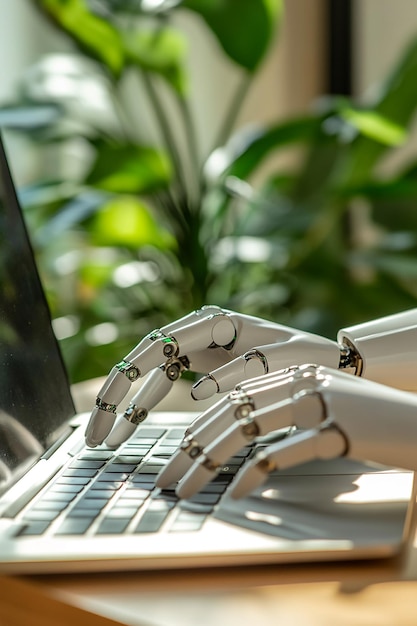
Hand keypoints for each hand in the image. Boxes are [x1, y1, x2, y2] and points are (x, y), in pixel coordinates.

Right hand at [85, 306, 339, 446]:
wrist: (327, 358)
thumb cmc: (307, 356)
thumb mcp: (279, 361)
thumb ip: (240, 371)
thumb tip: (196, 393)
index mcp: (214, 321)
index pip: (154, 348)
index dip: (125, 383)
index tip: (106, 414)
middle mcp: (199, 328)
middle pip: (143, 360)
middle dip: (116, 398)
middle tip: (95, 436)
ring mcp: (199, 344)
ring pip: (151, 373)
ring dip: (128, 405)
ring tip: (108, 440)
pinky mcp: (204, 361)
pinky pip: (167, 381)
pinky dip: (149, 403)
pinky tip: (133, 426)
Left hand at [155, 364, 416, 498]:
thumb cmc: (372, 424)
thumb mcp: (325, 409)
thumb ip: (287, 413)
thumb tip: (242, 439)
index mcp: (297, 374)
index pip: (236, 398)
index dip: (201, 427)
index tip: (178, 455)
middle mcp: (303, 382)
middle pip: (232, 412)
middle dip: (192, 448)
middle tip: (166, 478)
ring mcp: (320, 403)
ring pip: (247, 430)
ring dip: (209, 462)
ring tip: (185, 488)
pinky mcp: (337, 430)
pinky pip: (283, 452)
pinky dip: (255, 474)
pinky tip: (236, 493)